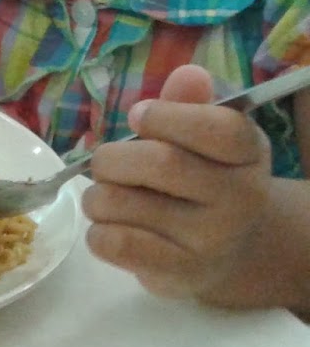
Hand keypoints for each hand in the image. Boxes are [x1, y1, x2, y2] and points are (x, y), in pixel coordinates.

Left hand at [82, 64, 272, 301]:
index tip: (139, 118)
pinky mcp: (179, 273)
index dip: (164, 116)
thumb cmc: (202, 181)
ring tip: (110, 199)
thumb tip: (187, 74)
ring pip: (120, 203)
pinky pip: (113, 243)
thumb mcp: (204, 139)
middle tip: (107, 165)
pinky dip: (97, 231)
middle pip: (157, 162)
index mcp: (248, 153)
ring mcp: (211, 240)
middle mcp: (240, 197)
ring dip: (97, 196)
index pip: (215, 126)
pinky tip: (113, 228)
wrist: (226, 253)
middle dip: (111, 159)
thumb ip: (189, 105)